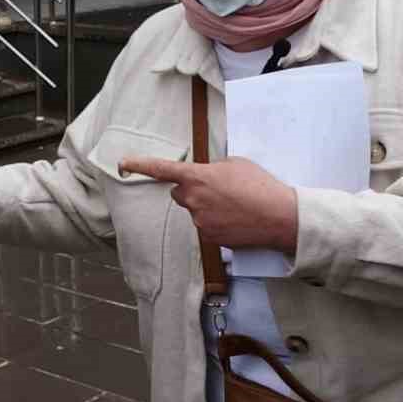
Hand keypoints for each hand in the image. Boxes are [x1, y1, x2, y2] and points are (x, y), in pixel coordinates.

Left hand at [116, 155, 298, 251]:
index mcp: (197, 177)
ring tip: (236, 204)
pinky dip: (218, 222)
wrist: (280, 216)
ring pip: (195, 210)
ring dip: (208, 206)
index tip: (122, 164)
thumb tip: (207, 175)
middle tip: (218, 189)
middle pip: (179, 193)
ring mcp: (201, 221)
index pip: (161, 169)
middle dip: (192, 190)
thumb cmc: (260, 185)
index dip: (139, 165)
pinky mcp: (210, 238)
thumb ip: (213, 167)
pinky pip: (207, 226)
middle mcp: (193, 200)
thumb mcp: (235, 163)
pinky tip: (237, 218)